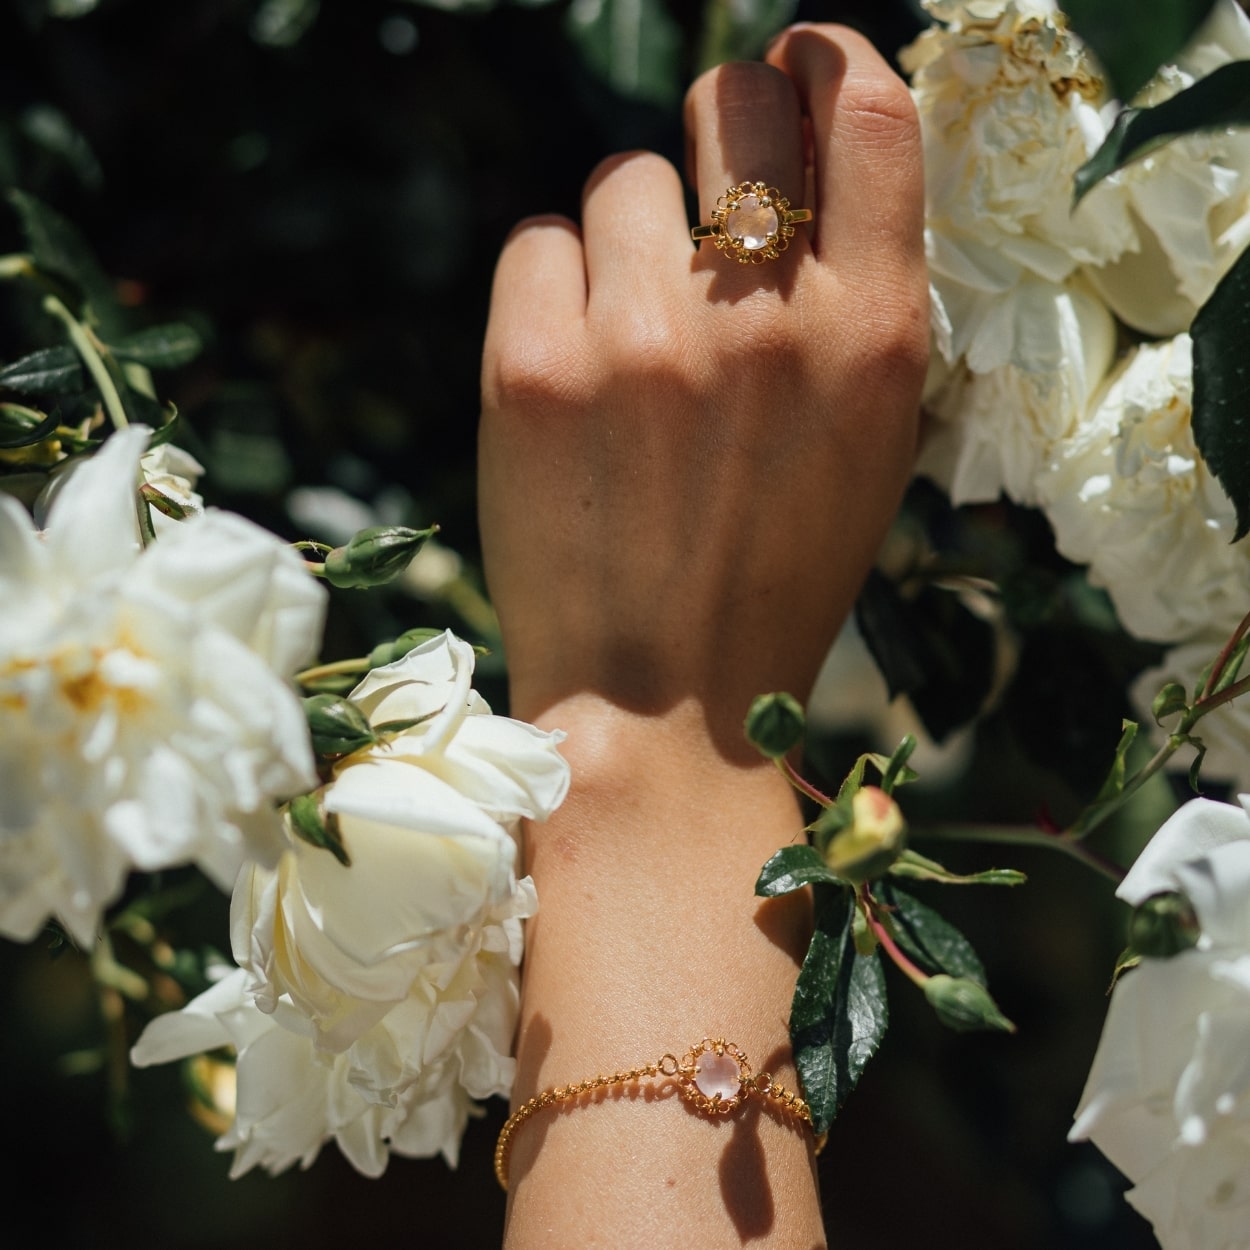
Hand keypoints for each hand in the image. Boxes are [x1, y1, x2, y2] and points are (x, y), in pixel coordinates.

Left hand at [479, 23, 926, 745]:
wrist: (661, 706)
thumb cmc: (772, 580)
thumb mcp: (866, 448)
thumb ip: (850, 309)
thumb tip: (802, 184)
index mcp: (872, 337)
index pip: (866, 111)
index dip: (825, 59)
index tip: (796, 60)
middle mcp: (765, 320)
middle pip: (736, 104)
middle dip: (719, 126)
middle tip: (697, 210)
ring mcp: (644, 338)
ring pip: (622, 184)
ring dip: (625, 245)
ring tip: (630, 357)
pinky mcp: (534, 367)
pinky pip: (538, 244)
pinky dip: (552, 294)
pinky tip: (570, 380)